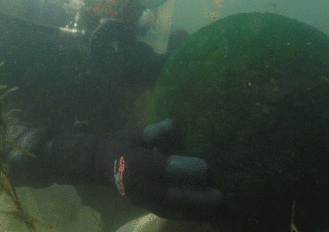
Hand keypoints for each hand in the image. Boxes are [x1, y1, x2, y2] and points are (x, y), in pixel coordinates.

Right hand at [96, 119, 222, 220]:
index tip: (206, 167)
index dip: (182, 168)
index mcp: (135, 163)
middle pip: (169, 194)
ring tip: (218, 208)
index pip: (161, 168)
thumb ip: (152, 132)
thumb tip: (172, 124)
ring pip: (170, 208)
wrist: (97, 165)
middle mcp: (139, 186)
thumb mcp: (133, 134)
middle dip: (195, 197)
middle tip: (219, 196)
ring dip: (195, 210)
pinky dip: (186, 215)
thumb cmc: (121, 145)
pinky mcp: (146, 206)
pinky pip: (167, 213)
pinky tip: (204, 214)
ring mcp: (142, 199)